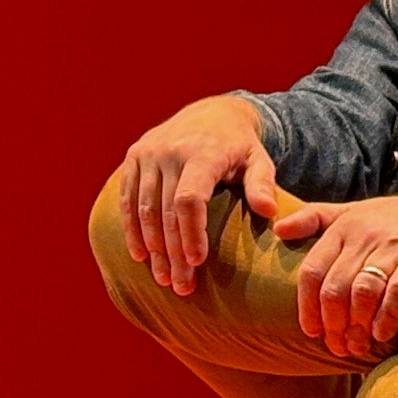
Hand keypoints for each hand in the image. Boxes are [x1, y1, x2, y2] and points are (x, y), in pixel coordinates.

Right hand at [119, 96, 280, 295]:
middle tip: (180, 285)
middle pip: (165, 211)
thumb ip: (262, 184)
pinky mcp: (134, 157)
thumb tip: (269, 211)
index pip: (189, 199)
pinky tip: (140, 255)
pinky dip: (132, 229)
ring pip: (143, 209)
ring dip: (152, 247)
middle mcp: (170, 150)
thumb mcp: (259, 159)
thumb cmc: (239, 146)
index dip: (190, 233)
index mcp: (203, 152)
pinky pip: (128, 199)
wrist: (211, 113)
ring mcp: (148, 153)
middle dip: (172, 252)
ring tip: (163, 278)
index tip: (197, 262)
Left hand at [272, 184, 397, 360]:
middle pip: (336, 287)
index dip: (307, 306)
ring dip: (357, 325)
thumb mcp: (350, 211)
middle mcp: (365, 237)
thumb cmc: (393, 216)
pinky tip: (382, 334)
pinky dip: (388, 315)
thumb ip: (314, 219)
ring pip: (364, 291)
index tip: (311, 331)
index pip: (313, 270)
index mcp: (342, 228)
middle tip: (337, 347)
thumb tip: (277, 230)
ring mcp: (394, 247)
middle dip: (332, 323)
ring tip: (357, 346)